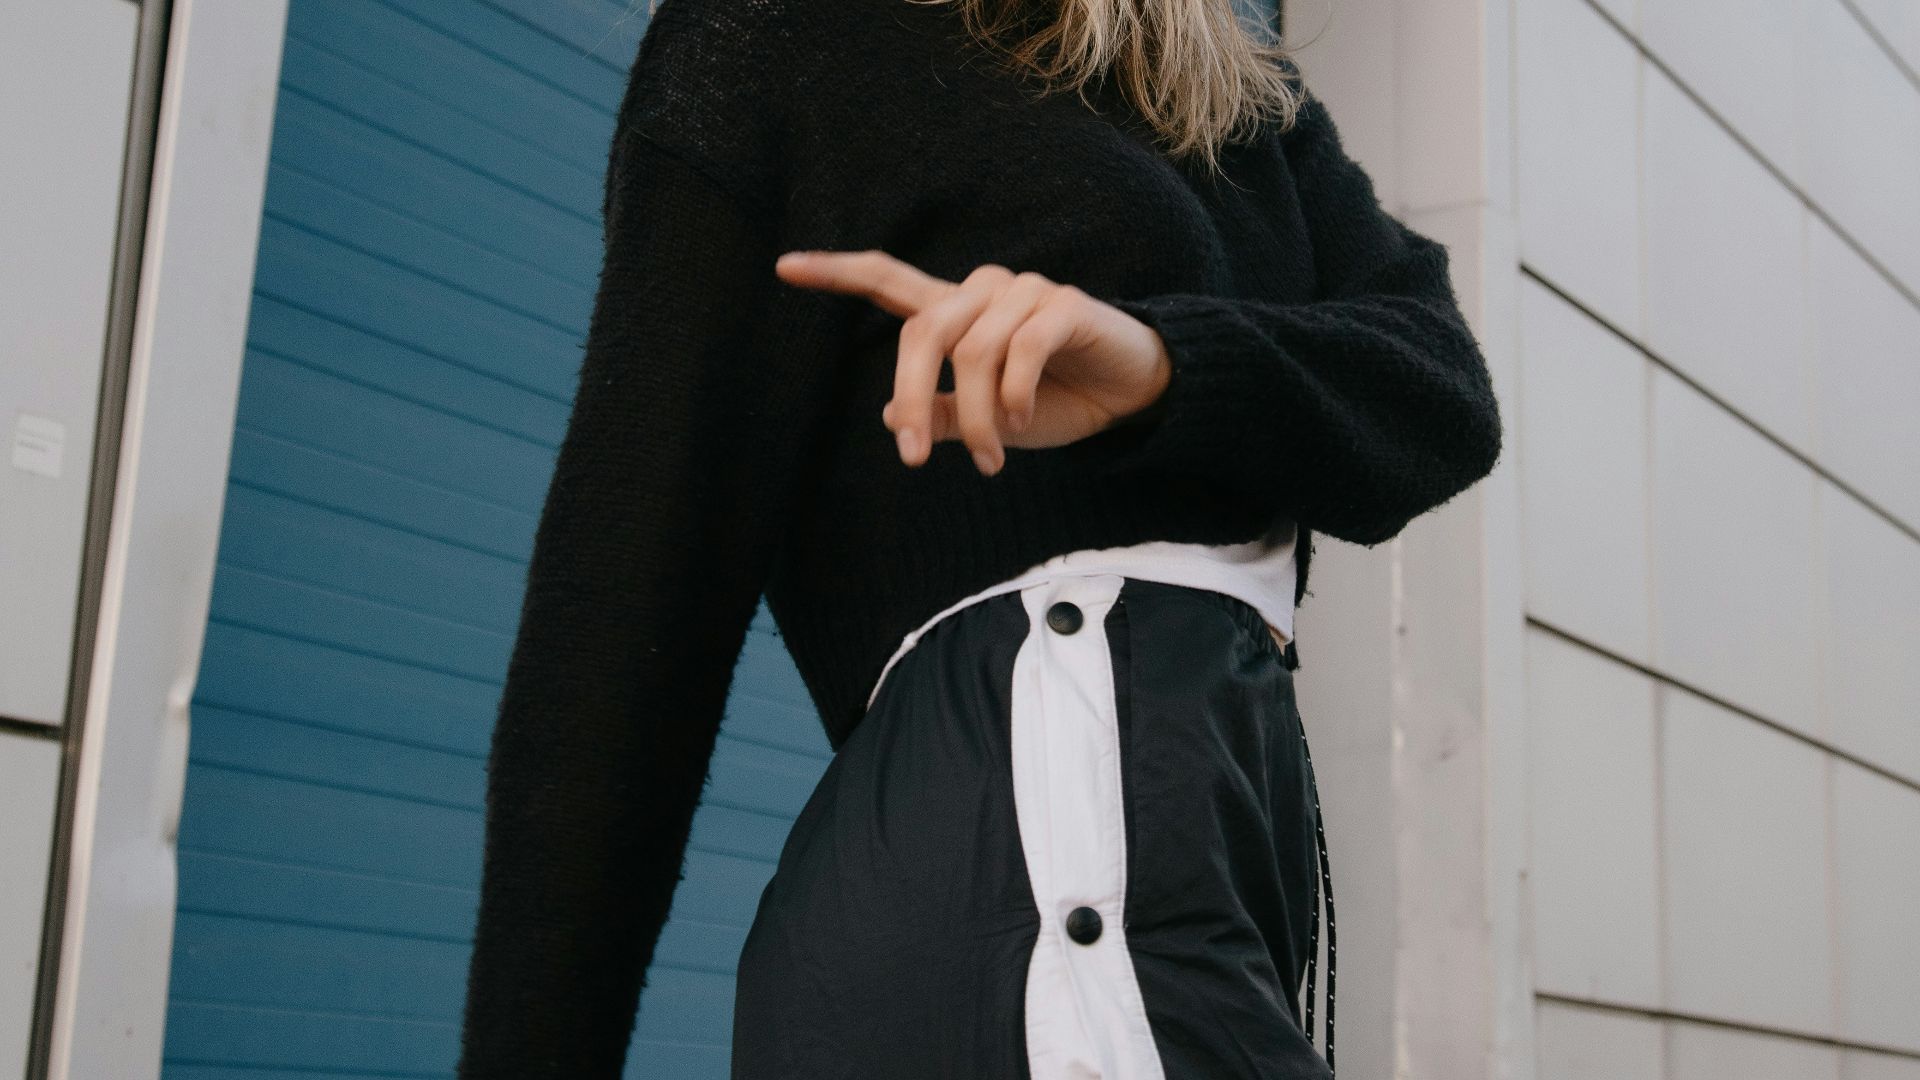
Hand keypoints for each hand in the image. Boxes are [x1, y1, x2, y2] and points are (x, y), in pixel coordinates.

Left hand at [774, 249, 1171, 475]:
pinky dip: (1015, 394)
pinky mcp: (1066, 305)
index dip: (837, 273)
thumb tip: (889, 416)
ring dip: (978, 417)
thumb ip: (945, 415)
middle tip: (913, 458)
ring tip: (990, 462)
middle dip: (912, 397)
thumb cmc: (1056, 404)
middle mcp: (984, 293)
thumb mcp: (991, 423)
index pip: (889, 280)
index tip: (784, 268)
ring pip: (973, 351)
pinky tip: (1022, 423)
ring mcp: (1026, 293)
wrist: (1132, 398)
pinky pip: (1022, 348)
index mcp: (957, 314)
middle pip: (924, 331)